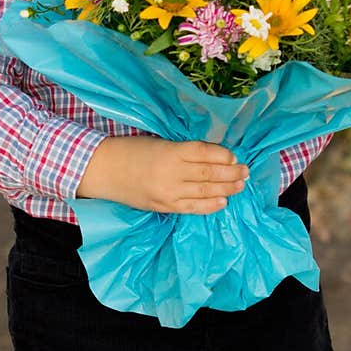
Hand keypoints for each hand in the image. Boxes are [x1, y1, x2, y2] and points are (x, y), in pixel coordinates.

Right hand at [76, 136, 248, 213]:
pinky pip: (192, 208)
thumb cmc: (132, 150)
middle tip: (246, 171)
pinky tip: (223, 202)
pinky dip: (210, 205)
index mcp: (170, 151)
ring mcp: (168, 193)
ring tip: (240, 185)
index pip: (204, 152)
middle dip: (231, 173)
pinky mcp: (164, 207)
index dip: (223, 154)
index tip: (234, 155)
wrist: (104, 170)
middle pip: (209, 173)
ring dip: (227, 189)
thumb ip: (183, 150)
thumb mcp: (159, 142)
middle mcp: (171, 173)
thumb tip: (214, 155)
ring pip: (205, 191)